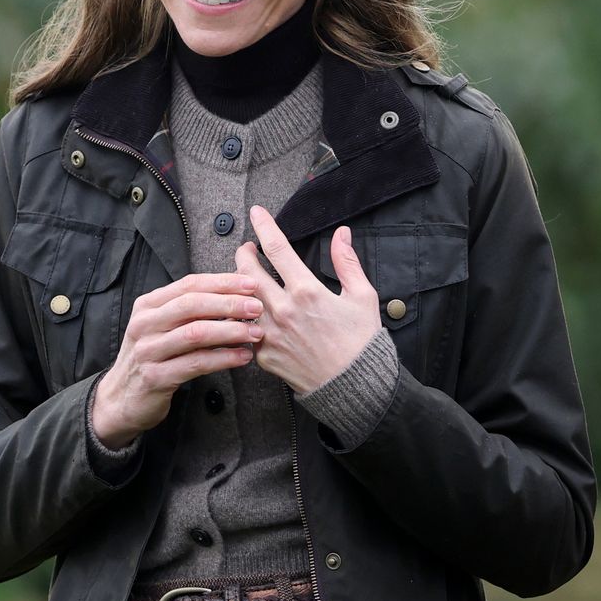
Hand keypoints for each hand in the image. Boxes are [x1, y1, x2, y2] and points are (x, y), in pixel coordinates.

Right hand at [91, 273, 263, 448]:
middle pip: (192, 305)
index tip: (250, 284)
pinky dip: (223, 358)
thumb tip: (234, 291)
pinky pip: (196, 364)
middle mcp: (145, 324)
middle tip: (256, 307)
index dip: (222, 282)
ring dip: (230, 331)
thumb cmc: (151, 357)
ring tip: (255, 333)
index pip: (189, 284)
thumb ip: (190, 309)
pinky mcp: (156, 377)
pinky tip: (242, 357)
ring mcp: (148, 351)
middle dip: (229, 303)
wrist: (121, 399)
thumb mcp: (162, 326)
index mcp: (148, 305)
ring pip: (195, 333)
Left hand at [234, 205, 381, 393]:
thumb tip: (342, 234)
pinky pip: (244, 329)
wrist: (355, 388)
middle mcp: (283, 310)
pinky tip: (247, 312)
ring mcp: (269, 334)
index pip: (276, 248)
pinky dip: (243, 317)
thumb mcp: (362, 297)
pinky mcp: (263, 355)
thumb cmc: (361, 343)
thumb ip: (347, 262)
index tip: (256, 213)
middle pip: (246, 271)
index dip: (264, 226)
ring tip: (246, 279)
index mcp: (307, 292)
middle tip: (248, 248)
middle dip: (243, 253)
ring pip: (239, 300)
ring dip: (239, 285)